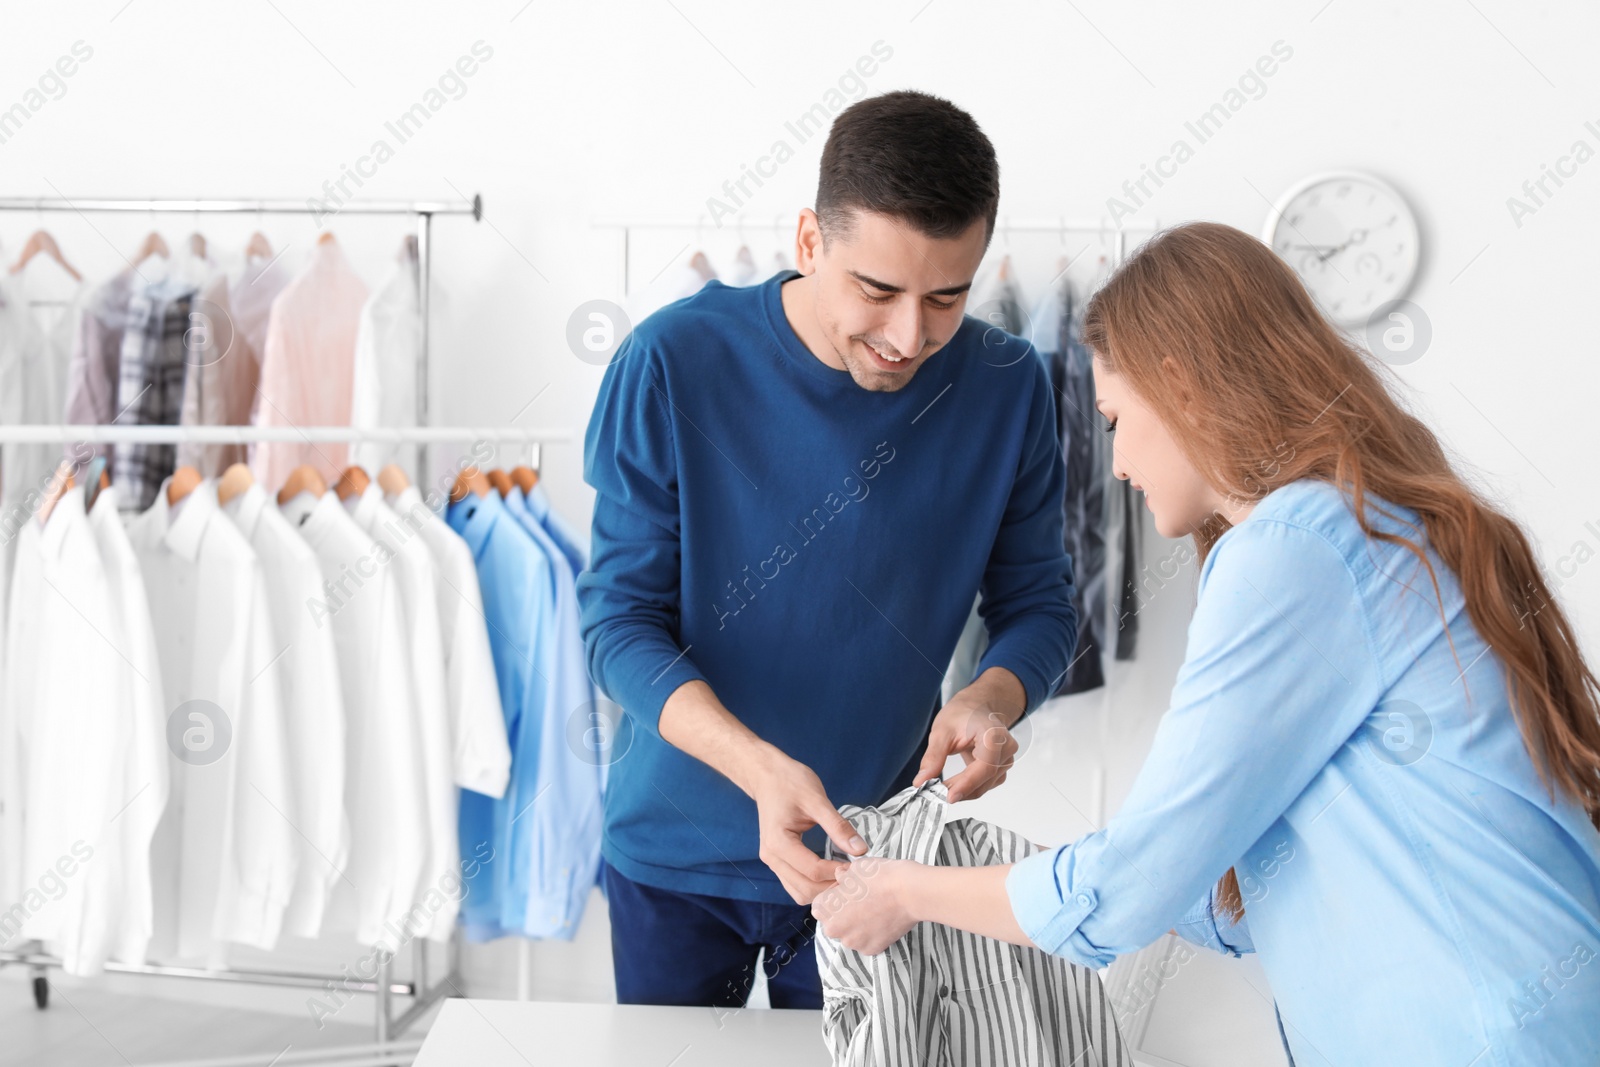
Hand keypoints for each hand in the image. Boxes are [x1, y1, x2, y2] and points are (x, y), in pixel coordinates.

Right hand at [748, 751, 866, 904]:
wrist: (766, 775)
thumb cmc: (789, 782)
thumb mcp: (817, 800)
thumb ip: (838, 827)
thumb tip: (861, 850)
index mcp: (778, 843)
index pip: (813, 871)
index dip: (839, 873)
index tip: (861, 867)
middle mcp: (771, 857)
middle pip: (805, 889)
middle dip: (832, 887)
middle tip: (857, 877)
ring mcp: (772, 861)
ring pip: (799, 892)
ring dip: (822, 891)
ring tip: (845, 878)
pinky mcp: (778, 860)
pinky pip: (795, 884)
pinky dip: (814, 886)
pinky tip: (832, 875)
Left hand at [814, 857, 920, 954]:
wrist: (909, 893)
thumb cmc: (879, 876)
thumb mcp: (855, 868)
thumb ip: (842, 876)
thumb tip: (841, 877)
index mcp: (825, 910)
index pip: (821, 904)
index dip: (834, 895)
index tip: (848, 888)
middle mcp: (835, 931)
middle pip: (835, 921)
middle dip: (844, 913)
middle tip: (863, 899)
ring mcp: (854, 943)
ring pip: (851, 933)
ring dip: (858, 925)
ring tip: (875, 909)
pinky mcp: (872, 950)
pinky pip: (867, 941)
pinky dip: (873, 933)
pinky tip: (883, 919)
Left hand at [914, 668, 1023, 801]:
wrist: (977, 706)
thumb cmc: (963, 714)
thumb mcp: (941, 731)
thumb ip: (933, 757)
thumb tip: (921, 781)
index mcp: (993, 734)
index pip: (985, 766)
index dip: (967, 783)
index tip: (948, 796)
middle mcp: (1006, 748)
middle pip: (985, 778)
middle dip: (960, 789)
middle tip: (935, 794)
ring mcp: (1006, 759)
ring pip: (986, 785)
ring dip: (964, 791)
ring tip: (941, 788)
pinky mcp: (1001, 767)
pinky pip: (986, 784)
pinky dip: (969, 787)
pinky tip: (954, 785)